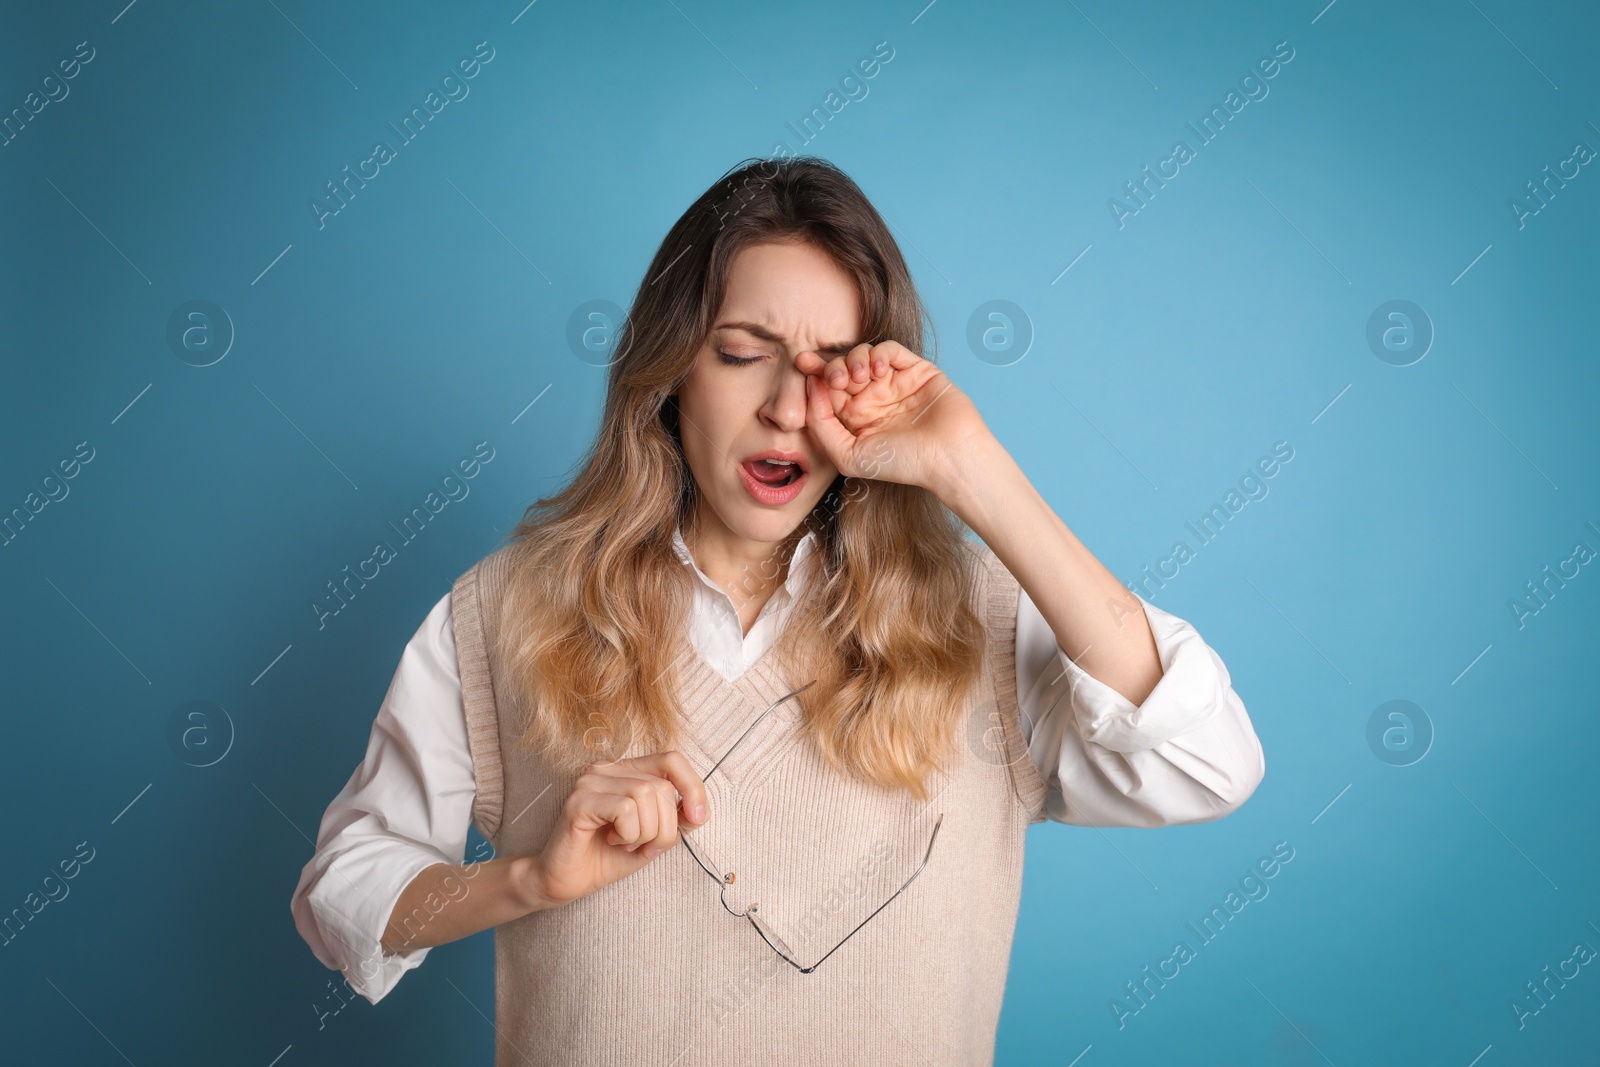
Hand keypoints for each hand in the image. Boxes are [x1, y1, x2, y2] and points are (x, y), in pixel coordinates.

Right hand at [524, 751, 709, 907]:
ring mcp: (591, 781)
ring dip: (646, 833)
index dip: (693, 787)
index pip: (672, 759)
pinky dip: (628, 834)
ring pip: (646, 795)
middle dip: (665, 827)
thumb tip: (698, 810)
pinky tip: (612, 841)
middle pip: (662, 786)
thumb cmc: (607, 857)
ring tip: (625, 844)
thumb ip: (675, 819)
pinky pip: (625, 810)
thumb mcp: (653, 836)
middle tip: (644, 846)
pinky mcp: (579, 801)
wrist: (566, 882)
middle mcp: (607, 768)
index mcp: (627, 770)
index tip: (697, 818)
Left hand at [797, 341, 990, 492]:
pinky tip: (878, 371)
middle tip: (835, 378)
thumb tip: (811, 387)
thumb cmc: (901, 464)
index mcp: (856, 418)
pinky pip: (890, 349)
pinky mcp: (916, 370)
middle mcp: (873, 398)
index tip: (802, 364)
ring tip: (860, 378)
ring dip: (854, 359)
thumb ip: (821, 425)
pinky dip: (879, 353)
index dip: (814, 374)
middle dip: (831, 366)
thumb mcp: (848, 455)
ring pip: (863, 354)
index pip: (827, 390)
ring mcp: (894, 382)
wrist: (948, 458)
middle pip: (842, 368)